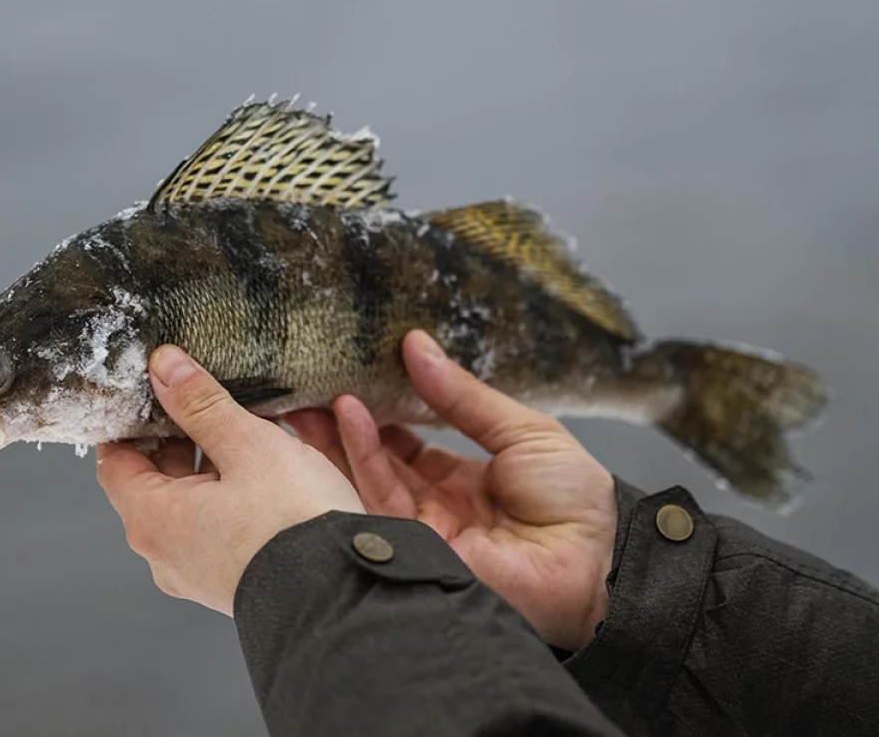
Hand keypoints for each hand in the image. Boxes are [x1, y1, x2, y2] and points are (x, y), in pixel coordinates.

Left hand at [96, 345, 363, 615]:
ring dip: (214, 464)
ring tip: (249, 429)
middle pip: (156, 481)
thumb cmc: (293, 524)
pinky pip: (220, 526)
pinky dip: (233, 494)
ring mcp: (199, 573)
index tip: (154, 390)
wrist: (343, 596)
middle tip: (209, 399)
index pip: (115, 461)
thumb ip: (203, 404)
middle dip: (181, 437)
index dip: (132, 421)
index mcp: (153, 520)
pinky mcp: (233, 580)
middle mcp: (166, 554)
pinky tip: (268, 469)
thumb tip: (166, 368)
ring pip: (193, 503)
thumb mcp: (248, 445)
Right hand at [286, 330, 616, 650]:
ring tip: (318, 392)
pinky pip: (376, 497)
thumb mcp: (523, 430)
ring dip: (341, 434)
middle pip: (379, 461)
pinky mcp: (413, 546)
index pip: (408, 443)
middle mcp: (436, 506)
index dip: (383, 411)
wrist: (596, 568)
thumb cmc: (577, 503)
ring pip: (367, 477)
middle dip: (346, 424)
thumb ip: (464, 396)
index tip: (359, 374)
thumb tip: (417, 346)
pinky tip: (347, 416)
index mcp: (465, 481)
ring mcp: (422, 529)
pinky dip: (358, 455)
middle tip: (315, 384)